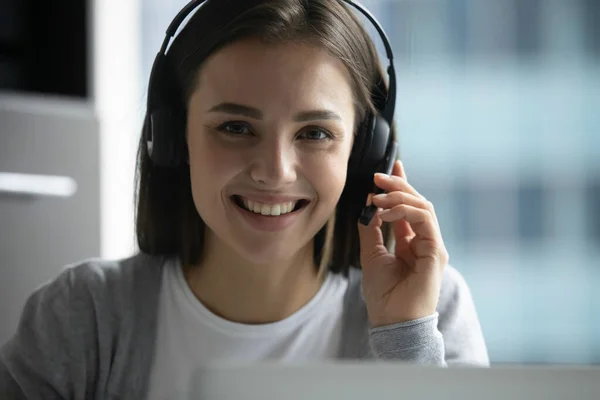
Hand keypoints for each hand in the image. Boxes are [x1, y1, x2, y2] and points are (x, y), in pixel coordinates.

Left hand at [357, 160, 448, 327]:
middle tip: (377, 177)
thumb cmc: (383, 294)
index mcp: (411, 242)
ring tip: (376, 198)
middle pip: (417, 202)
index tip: (391, 167)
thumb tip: (368, 203)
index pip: (409, 207)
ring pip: (423, 206)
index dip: (401, 185)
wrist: (392, 320)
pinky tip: (387, 212)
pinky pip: (425, 220)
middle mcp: (425, 241)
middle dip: (397, 185)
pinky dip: (406, 210)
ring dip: (399, 196)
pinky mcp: (436, 251)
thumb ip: (370, 228)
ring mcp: (432, 245)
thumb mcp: (370, 254)